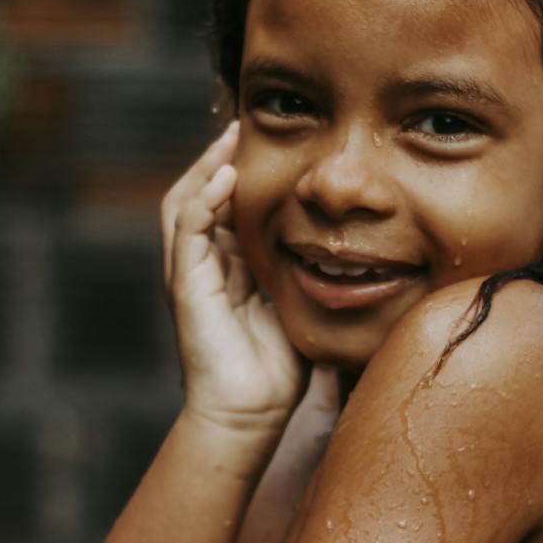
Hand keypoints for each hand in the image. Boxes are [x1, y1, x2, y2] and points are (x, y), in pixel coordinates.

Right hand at [162, 122, 303, 432]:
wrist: (249, 417)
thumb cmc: (278, 373)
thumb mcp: (300, 307)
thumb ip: (311, 278)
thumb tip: (357, 256)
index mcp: (227, 268)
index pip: (225, 205)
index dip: (239, 171)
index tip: (267, 141)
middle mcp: (203, 266)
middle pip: (200, 194)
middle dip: (219, 157)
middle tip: (243, 124)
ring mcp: (189, 274)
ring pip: (185, 201)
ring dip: (207, 166)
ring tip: (231, 137)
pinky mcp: (185, 286)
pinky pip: (187, 229)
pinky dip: (204, 198)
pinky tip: (227, 177)